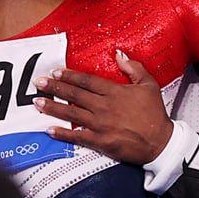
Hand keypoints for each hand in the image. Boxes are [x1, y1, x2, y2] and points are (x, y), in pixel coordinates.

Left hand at [33, 51, 173, 165]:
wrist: (161, 143)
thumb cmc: (155, 114)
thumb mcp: (149, 85)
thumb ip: (133, 68)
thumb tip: (119, 54)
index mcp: (115, 92)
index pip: (87, 81)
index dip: (70, 76)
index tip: (55, 72)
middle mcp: (104, 107)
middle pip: (74, 95)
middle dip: (54, 88)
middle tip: (39, 83)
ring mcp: (101, 125)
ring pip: (71, 114)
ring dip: (52, 108)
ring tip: (37, 102)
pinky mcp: (100, 142)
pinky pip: (77, 137)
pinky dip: (62, 134)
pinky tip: (49, 130)